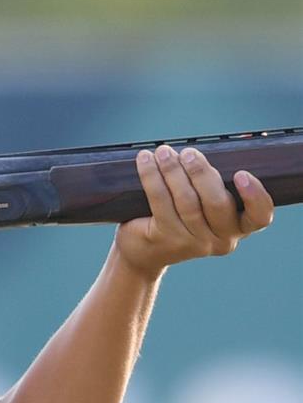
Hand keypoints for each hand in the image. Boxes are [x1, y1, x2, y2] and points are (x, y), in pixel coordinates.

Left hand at [115, 145, 273, 278]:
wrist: (144, 251)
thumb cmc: (179, 219)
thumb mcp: (204, 208)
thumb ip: (212, 186)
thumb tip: (201, 151)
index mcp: (237, 229)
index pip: (259, 218)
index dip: (255, 196)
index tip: (241, 174)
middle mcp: (219, 240)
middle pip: (217, 203)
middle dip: (201, 173)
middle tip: (188, 153)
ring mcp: (192, 242)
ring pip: (186, 200)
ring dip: (173, 170)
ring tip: (164, 152)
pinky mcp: (165, 237)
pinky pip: (160, 200)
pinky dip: (151, 176)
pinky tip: (145, 160)